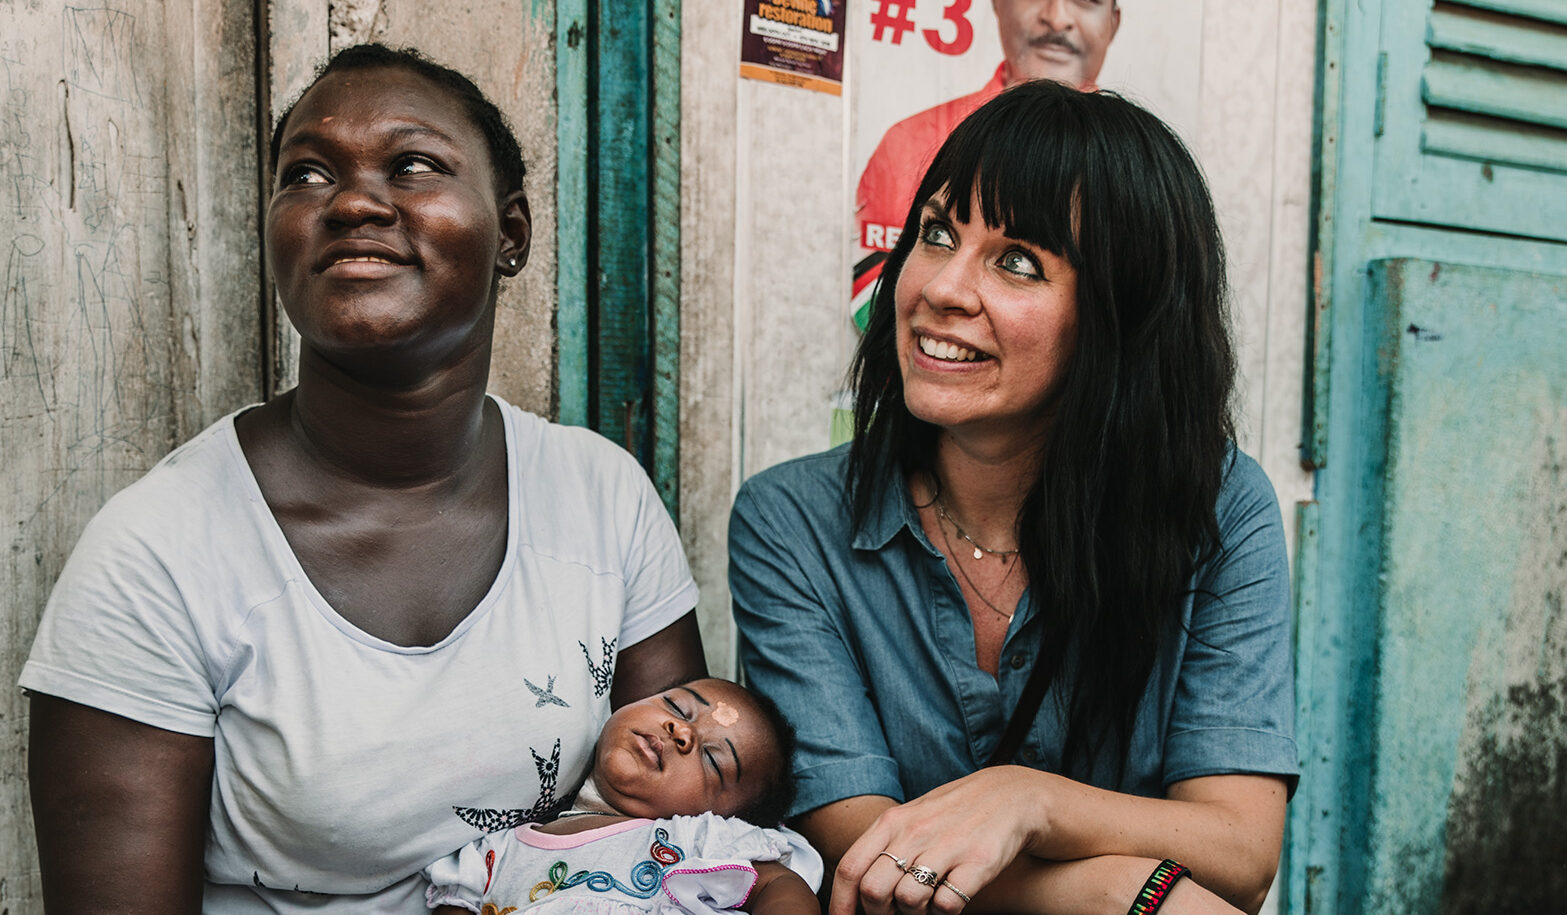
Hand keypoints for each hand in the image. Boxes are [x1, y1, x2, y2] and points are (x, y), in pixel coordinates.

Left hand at [829, 767, 1050, 914]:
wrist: (1011, 796)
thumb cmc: (954, 813)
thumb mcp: (913, 818)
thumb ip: (885, 846)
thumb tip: (856, 886)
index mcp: (893, 822)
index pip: (851, 867)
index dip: (841, 903)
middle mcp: (916, 832)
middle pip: (874, 890)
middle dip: (879, 913)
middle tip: (894, 913)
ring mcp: (947, 847)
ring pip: (908, 901)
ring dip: (914, 914)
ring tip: (926, 905)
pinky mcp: (978, 863)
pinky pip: (946, 905)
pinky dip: (943, 912)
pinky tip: (949, 900)